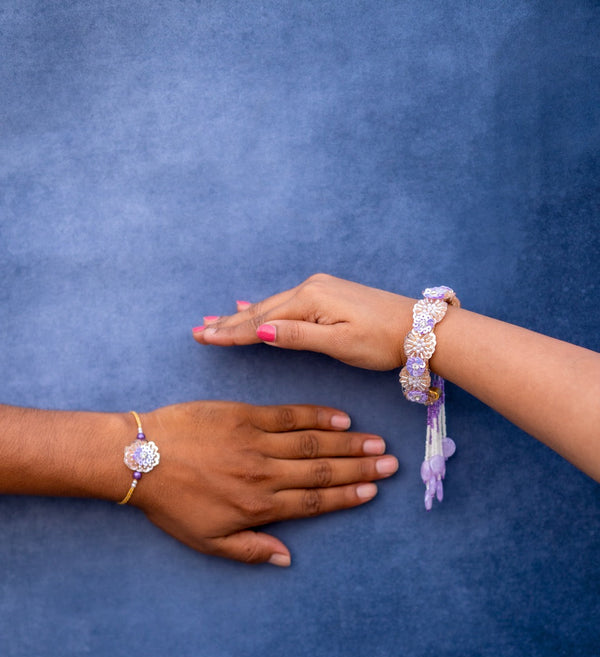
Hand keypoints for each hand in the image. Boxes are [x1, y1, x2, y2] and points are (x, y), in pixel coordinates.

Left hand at [131, 401, 397, 565]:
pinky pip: (288, 416)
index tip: (373, 491)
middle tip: (390, 463)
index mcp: (258, 507)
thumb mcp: (207, 541)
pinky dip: (316, 416)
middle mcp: (264, 475)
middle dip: (360, 469)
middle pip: (322, 472)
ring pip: (311, 444)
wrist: (139, 459)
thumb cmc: (170, 503)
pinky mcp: (243, 416)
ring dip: (347, 444)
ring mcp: (255, 442)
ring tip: (375, 442)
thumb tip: (287, 560)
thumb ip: (250, 551)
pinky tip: (340, 418)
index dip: (347, 497)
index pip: (314, 502)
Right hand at [193, 273, 414, 369]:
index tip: (202, 337)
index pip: (260, 320)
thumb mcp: (339, 343)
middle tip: (197, 332)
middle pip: (260, 310)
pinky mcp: (327, 296)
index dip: (230, 332)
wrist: (419, 329)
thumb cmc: (382, 341)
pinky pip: (285, 304)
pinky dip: (262, 309)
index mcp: (310, 300)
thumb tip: (258, 329)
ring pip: (270, 307)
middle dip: (227, 323)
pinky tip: (249, 307)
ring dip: (241, 316)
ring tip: (214, 322)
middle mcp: (310, 289)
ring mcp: (319, 291)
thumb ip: (297, 336)